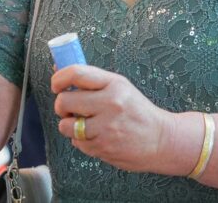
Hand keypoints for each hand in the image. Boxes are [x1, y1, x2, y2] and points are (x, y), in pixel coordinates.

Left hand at [51, 65, 179, 173]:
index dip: (58, 78)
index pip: (76, 73)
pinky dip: (81, 140)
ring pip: (66, 125)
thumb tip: (59, 69)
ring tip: (82, 124)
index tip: (56, 84)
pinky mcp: (103, 147)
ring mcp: (106, 127)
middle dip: (61, 106)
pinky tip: (96, 136)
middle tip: (69, 108)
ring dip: (69, 125)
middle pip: (64, 101)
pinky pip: (76, 142)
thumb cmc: (137, 111)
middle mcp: (110, 103)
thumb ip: (93, 81)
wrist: (162, 140)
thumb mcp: (121, 87)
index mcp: (114, 84)